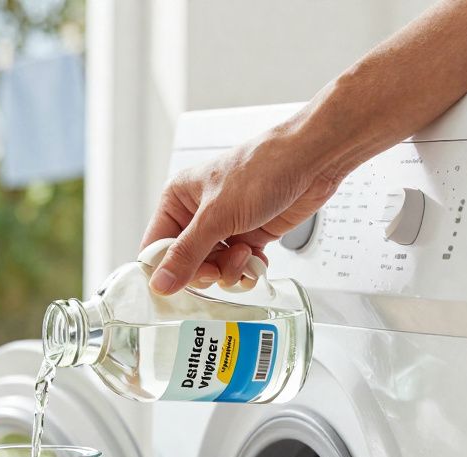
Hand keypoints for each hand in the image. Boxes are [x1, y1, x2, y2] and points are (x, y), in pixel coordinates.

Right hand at [141, 129, 342, 294]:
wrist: (311, 161)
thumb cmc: (262, 169)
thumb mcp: (216, 216)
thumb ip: (187, 254)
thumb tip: (160, 284)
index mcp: (178, 200)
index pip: (156, 247)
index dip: (166, 269)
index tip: (180, 284)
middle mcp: (198, 215)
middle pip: (185, 264)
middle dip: (205, 270)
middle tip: (219, 268)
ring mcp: (224, 227)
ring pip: (213, 269)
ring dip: (230, 270)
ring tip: (245, 253)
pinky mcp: (248, 236)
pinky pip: (237, 268)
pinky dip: (247, 270)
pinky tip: (257, 260)